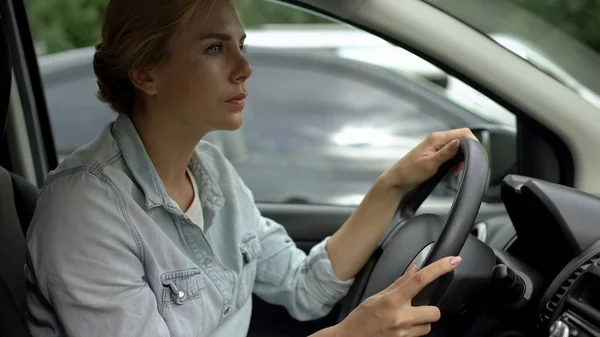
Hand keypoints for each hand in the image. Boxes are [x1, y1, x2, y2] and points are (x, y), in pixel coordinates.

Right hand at [334, 256, 461, 336]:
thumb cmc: (360, 318)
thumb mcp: (377, 296)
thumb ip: (398, 283)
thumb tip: (414, 269)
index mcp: (393, 301)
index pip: (420, 280)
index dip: (439, 268)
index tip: (453, 261)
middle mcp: (401, 318)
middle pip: (434, 312)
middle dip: (430, 308)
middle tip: (419, 307)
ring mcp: (403, 333)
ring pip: (428, 326)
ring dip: (422, 322)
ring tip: (406, 319)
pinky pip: (419, 335)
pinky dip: (414, 330)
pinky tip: (401, 327)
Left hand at [379, 128, 477, 190]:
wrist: (397, 180)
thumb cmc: (409, 172)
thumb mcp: (430, 164)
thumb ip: (445, 153)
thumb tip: (458, 142)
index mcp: (436, 138)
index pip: (462, 133)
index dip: (472, 142)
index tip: (474, 155)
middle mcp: (437, 140)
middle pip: (461, 138)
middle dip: (467, 151)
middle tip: (461, 166)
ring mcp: (436, 146)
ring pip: (457, 146)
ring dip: (461, 157)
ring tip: (455, 169)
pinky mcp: (435, 153)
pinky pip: (451, 153)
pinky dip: (455, 160)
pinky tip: (451, 169)